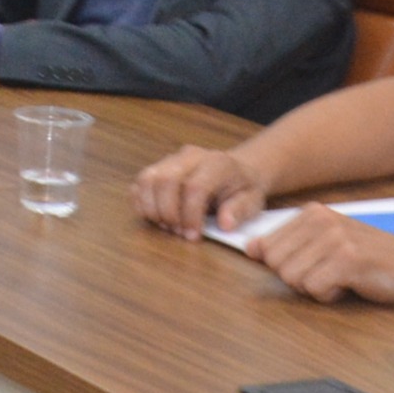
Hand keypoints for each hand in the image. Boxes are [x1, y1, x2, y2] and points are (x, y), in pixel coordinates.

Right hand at [133, 144, 269, 238]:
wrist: (236, 170)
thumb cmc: (242, 188)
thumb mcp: (253, 201)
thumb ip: (240, 211)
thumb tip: (225, 223)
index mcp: (217, 164)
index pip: (195, 186)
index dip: (189, 215)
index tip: (193, 236)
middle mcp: (191, 156)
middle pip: (165, 180)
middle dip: (167, 212)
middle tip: (177, 232)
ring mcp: (172, 159)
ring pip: (147, 178)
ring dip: (151, 208)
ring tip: (166, 226)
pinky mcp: (159, 166)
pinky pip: (140, 182)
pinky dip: (141, 202)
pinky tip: (156, 217)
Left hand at [249, 211, 393, 304]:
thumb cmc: (369, 255)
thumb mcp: (326, 240)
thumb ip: (289, 243)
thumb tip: (252, 248)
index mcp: (313, 213)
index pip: (267, 247)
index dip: (285, 266)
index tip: (311, 265)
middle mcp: (321, 221)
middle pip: (276, 265)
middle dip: (298, 278)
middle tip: (327, 274)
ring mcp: (335, 239)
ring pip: (293, 278)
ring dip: (315, 288)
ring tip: (339, 278)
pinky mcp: (348, 261)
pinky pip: (314, 289)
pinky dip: (329, 295)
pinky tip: (348, 285)